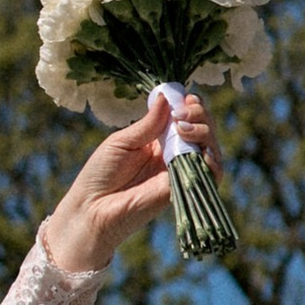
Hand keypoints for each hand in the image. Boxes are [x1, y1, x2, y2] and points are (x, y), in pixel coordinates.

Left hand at [41, 89, 217, 276]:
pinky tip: (198, 150)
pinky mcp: (183, 190)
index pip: (185, 119)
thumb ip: (149, 123)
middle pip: (202, 131)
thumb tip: (166, 96)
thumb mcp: (123, 141)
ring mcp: (179, 173)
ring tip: (184, 128)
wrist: (92, 208)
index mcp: (157, 141)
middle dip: (200, 116)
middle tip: (184, 113)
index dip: (191, 107)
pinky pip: (210, 175)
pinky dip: (212, 161)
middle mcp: (172, 155)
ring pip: (210, 150)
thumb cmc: (100, 174)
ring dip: (205, 133)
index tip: (186, 98)